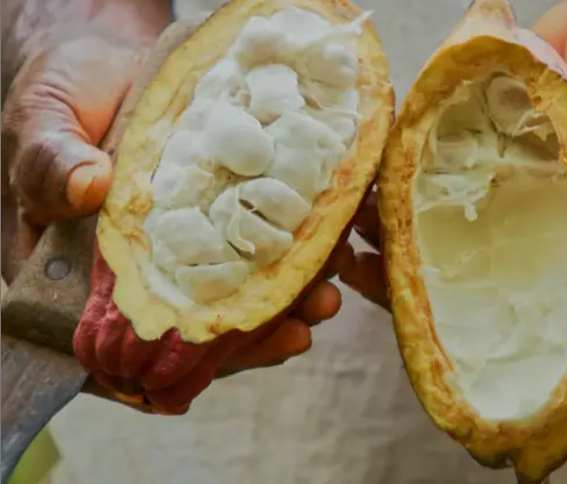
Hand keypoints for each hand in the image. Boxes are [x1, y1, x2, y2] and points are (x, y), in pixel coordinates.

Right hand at [0, 1, 349, 405]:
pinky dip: (299, 255)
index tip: (218, 352)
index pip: (125, 336)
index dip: (170, 358)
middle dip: (250, 340)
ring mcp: (194, 244)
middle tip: (297, 330)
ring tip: (324, 299)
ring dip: (285, 305)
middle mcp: (146, 269)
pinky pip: (268, 246)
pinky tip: (329, 248)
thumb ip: (52, 159)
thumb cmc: (65, 93)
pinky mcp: (233, 214)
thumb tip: (87, 185)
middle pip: (197, 329)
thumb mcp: (46, 119)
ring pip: (240, 296)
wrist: (112, 60)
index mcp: (85, 268)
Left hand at [340, 0, 566, 302]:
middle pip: (475, 266)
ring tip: (349, 230)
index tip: (430, 334)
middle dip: (419, 279)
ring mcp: (508, 175)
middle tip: (363, 275)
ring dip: (399, 227)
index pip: (535, 301)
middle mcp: (540, 216)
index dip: (483, 326)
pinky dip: (404, 172)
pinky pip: (436, 161)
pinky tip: (370, 178)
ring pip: (446, 217)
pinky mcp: (483, 134)